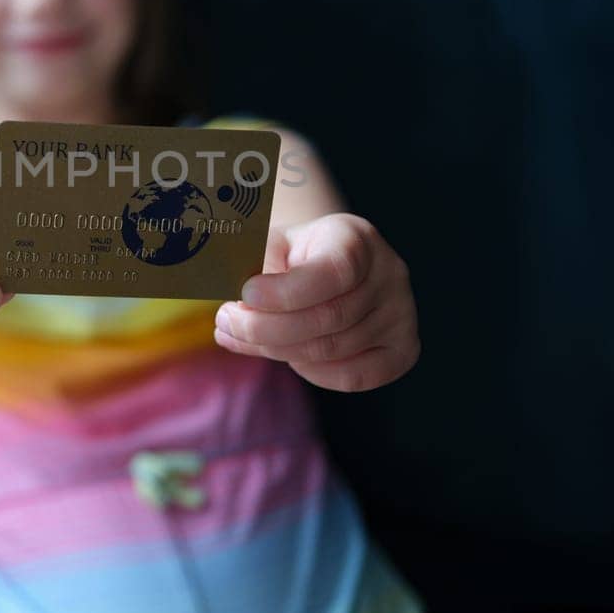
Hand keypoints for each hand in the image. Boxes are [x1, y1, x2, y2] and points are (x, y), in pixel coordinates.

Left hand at [212, 213, 418, 391]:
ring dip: (277, 349)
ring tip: (239, 335)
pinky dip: (314, 373)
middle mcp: (390, 272)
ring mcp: (402, 313)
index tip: (243, 295)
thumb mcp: (267, 244)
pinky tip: (285, 355)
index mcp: (356, 236)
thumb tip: (211, 282)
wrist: (324, 264)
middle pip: (328, 319)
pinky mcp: (402, 349)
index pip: (333, 272)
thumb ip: (245, 262)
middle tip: (225, 322)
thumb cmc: (288, 256)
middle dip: (266, 328)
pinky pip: (355, 376)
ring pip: (332, 350)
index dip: (286, 292)